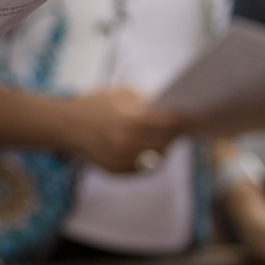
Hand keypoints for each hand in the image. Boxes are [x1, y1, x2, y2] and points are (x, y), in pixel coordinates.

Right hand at [58, 87, 187, 172]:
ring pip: (158, 157)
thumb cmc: (93, 105)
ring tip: (169, 137)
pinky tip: (151, 147)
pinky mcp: (117, 171)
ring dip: (166, 147)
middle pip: (166, 141)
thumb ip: (146, 101)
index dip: (187, 122)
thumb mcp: (120, 94)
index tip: (200, 120)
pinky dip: (150, 157)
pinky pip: (144, 167)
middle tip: (187, 128)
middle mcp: (127, 144)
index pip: (169, 123)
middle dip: (177, 134)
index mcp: (130, 121)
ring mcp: (122, 160)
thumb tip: (172, 109)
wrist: (63, 126)